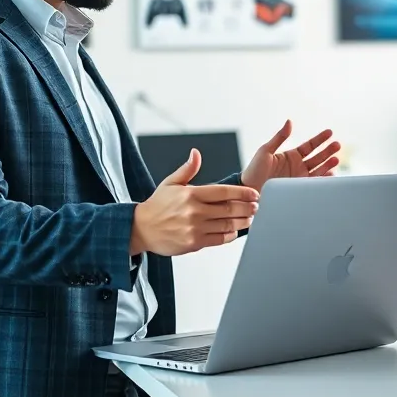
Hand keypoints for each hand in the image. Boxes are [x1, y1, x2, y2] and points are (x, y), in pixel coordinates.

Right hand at [131, 149, 260, 255]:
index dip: (243, 193)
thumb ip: (187, 169)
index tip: (255, 194)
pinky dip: (230, 235)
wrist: (140, 229)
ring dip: (242, 222)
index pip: (224, 192)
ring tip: (250, 218)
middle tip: (256, 206)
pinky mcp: (194, 243)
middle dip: (247, 207)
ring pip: (227, 225)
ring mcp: (195, 228)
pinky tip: (235, 230)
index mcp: (191, 194)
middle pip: (230, 209)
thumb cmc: (157, 205)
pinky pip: (219, 239)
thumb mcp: (171, 183)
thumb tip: (196, 153)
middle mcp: (194, 211)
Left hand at [241, 120, 340, 192]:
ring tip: (336, 159)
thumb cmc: (254, 170)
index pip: (309, 146)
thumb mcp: (265, 151)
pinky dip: (323, 180)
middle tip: (338, 145)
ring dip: (328, 164)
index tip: (330, 132)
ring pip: (318, 170)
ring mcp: (299, 178)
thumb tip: (289, 121)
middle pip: (317, 157)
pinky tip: (330, 175)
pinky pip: (314, 184)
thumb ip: (279, 137)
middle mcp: (298, 166)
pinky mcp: (298, 190)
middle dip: (328, 151)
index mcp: (291, 156)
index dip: (320, 139)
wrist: (250, 191)